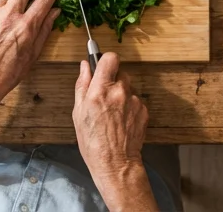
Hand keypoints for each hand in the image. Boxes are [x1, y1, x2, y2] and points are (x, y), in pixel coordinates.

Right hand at [73, 53, 150, 196]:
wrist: (116, 163)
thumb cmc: (93, 142)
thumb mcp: (78, 113)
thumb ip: (82, 85)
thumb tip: (85, 66)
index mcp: (100, 91)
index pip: (109, 58)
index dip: (105, 60)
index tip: (101, 66)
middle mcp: (119, 92)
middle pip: (120, 72)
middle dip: (112, 81)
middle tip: (104, 97)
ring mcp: (134, 101)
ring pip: (128, 87)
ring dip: (121, 94)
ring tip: (113, 114)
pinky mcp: (144, 110)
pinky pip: (136, 100)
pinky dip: (130, 106)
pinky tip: (122, 121)